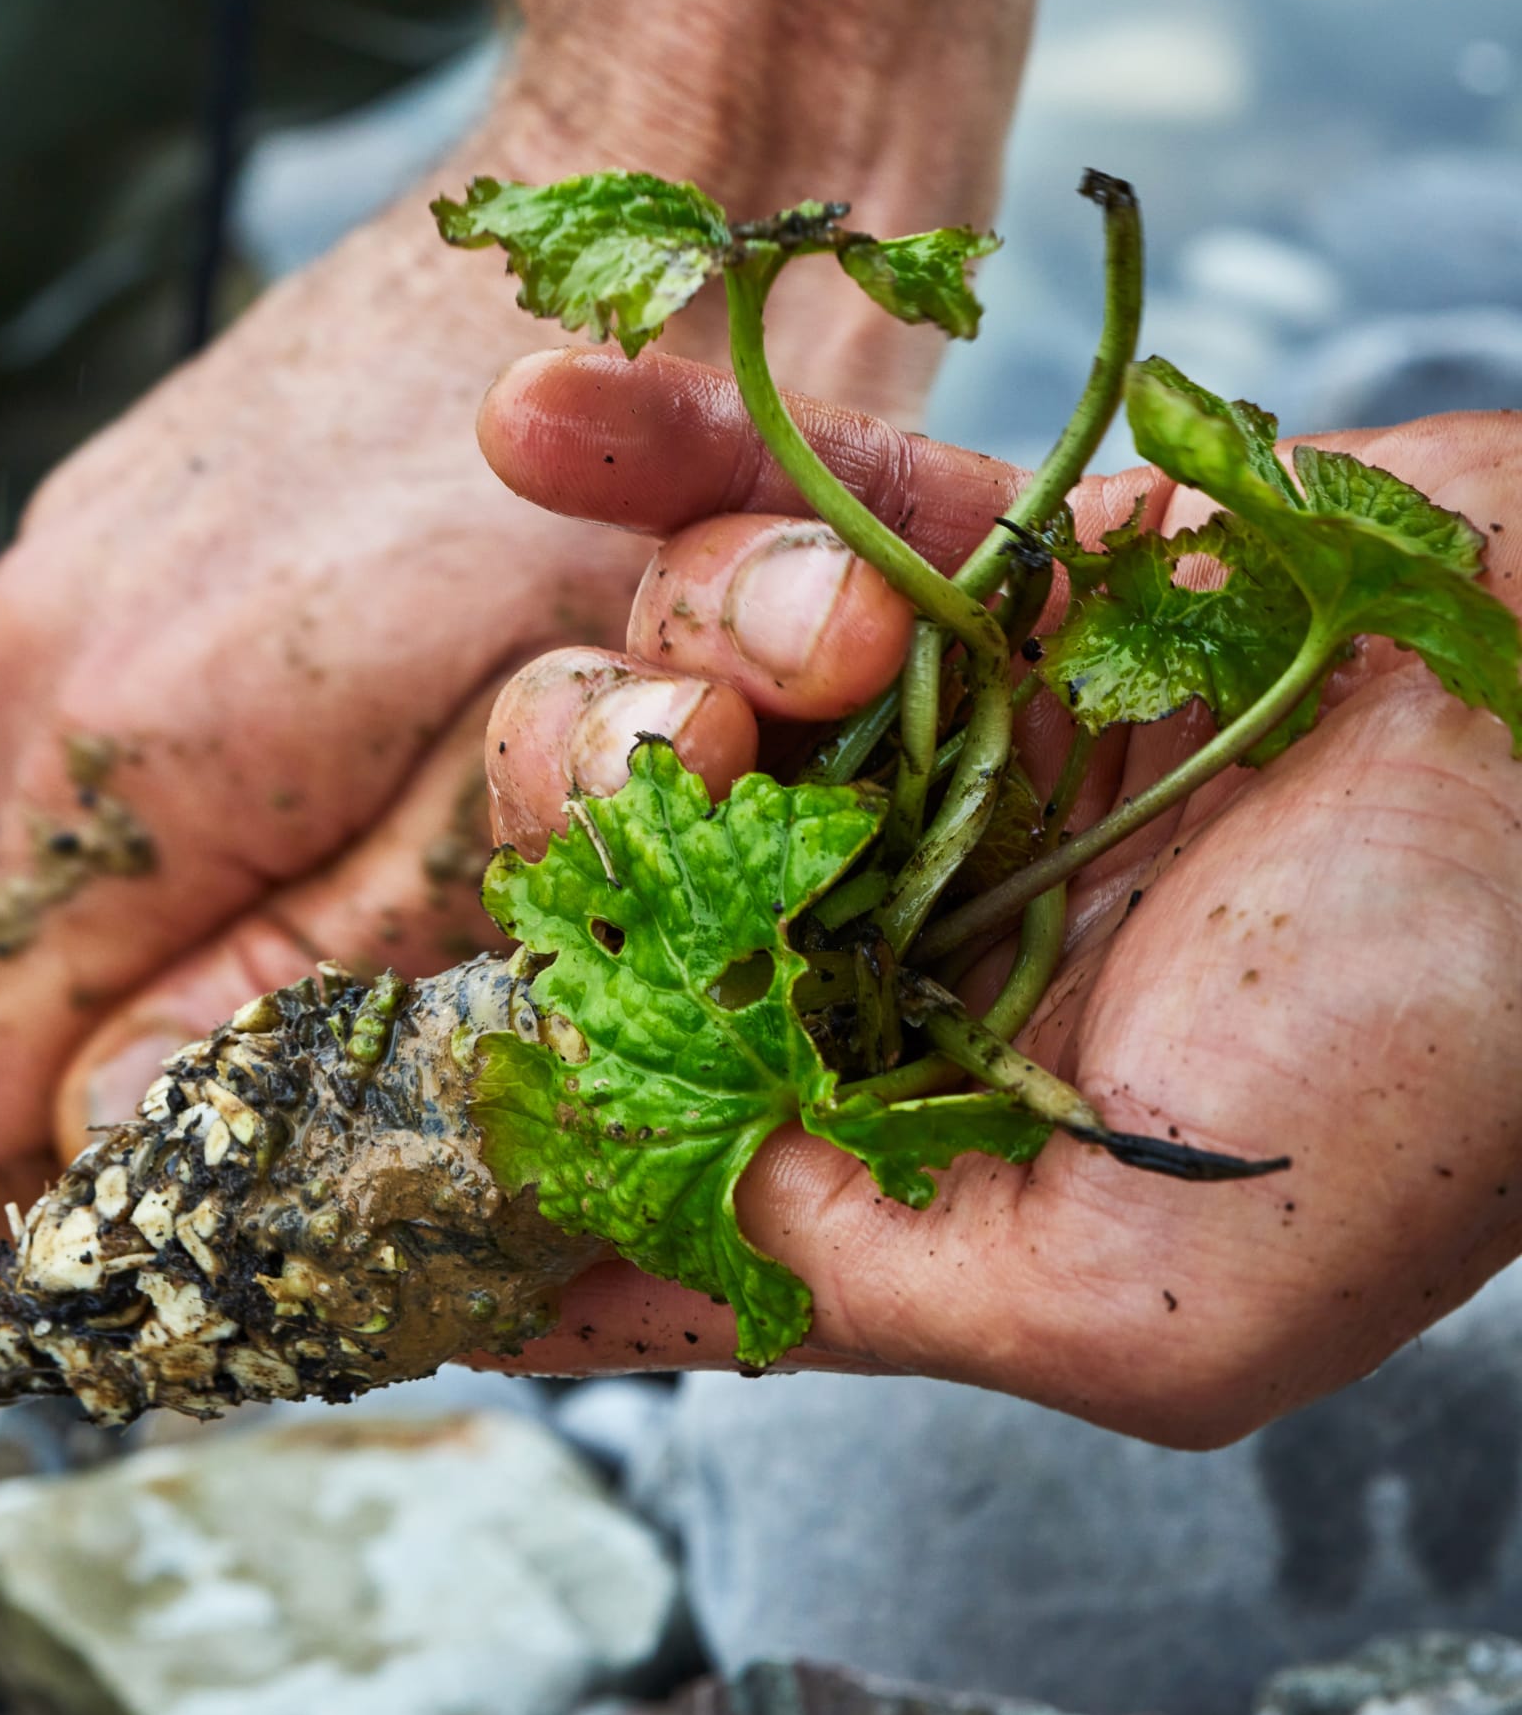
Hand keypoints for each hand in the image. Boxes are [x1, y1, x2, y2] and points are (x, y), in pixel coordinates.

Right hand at [0, 127, 953, 1225]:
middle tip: (414, 1027)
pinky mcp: (141, 494)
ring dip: (237, 889)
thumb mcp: (552, 783)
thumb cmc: (672, 470)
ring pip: (101, 841)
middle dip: (201, 1033)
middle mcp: (53, 641)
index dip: (92, 1193)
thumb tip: (128, 1155)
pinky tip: (404, 707)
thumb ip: (322, 976)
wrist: (681, 160)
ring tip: (440, 841)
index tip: (246, 1208)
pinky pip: (138, 712)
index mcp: (127, 741)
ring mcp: (86, 547)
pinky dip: (242, 768)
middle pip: (44, 969)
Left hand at [477, 347, 1521, 1446]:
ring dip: (676, 653)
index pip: (651, 1169)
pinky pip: (782, 499)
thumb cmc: (1443, 1061)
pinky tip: (531, 409)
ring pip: (674, 690)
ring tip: (814, 643)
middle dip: (591, 842)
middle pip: (622, 899)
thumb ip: (880, 1277)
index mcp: (927, 1130)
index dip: (486, 1168)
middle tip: (673, 798)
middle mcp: (906, 934)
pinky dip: (652, 449)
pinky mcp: (984, 568)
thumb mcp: (1160, 1305)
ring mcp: (936, 739)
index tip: (306, 1141)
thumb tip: (653, 1214)